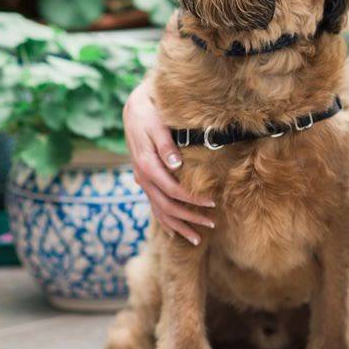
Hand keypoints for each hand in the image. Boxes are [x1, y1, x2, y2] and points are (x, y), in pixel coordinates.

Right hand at [123, 80, 215, 244]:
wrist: (135, 109)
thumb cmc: (150, 113)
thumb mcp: (157, 124)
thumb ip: (166, 144)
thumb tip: (176, 164)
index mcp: (147, 165)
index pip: (172, 190)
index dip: (192, 199)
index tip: (213, 203)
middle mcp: (143, 178)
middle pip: (167, 207)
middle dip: (189, 219)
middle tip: (212, 225)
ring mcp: (142, 182)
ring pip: (159, 211)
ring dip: (178, 226)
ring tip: (197, 239)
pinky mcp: (145, 181)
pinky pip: (154, 206)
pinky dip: (164, 221)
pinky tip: (173, 232)